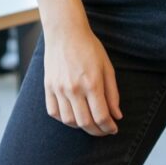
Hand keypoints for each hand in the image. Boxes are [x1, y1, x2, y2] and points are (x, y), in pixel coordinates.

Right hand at [43, 20, 123, 136]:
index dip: (109, 127)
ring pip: (69, 121)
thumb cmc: (89, 48)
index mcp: (92, 83)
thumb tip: (117, 116)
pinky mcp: (48, 87)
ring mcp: (59, 89)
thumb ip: (113, 93)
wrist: (65, 32)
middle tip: (103, 130)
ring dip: (81, 127)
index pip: (101, 116)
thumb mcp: (107, 67)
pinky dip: (64, 119)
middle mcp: (74, 88)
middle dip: (97, 131)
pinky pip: (54, 112)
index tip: (113, 129)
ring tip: (89, 122)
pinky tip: (73, 115)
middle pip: (85, 123)